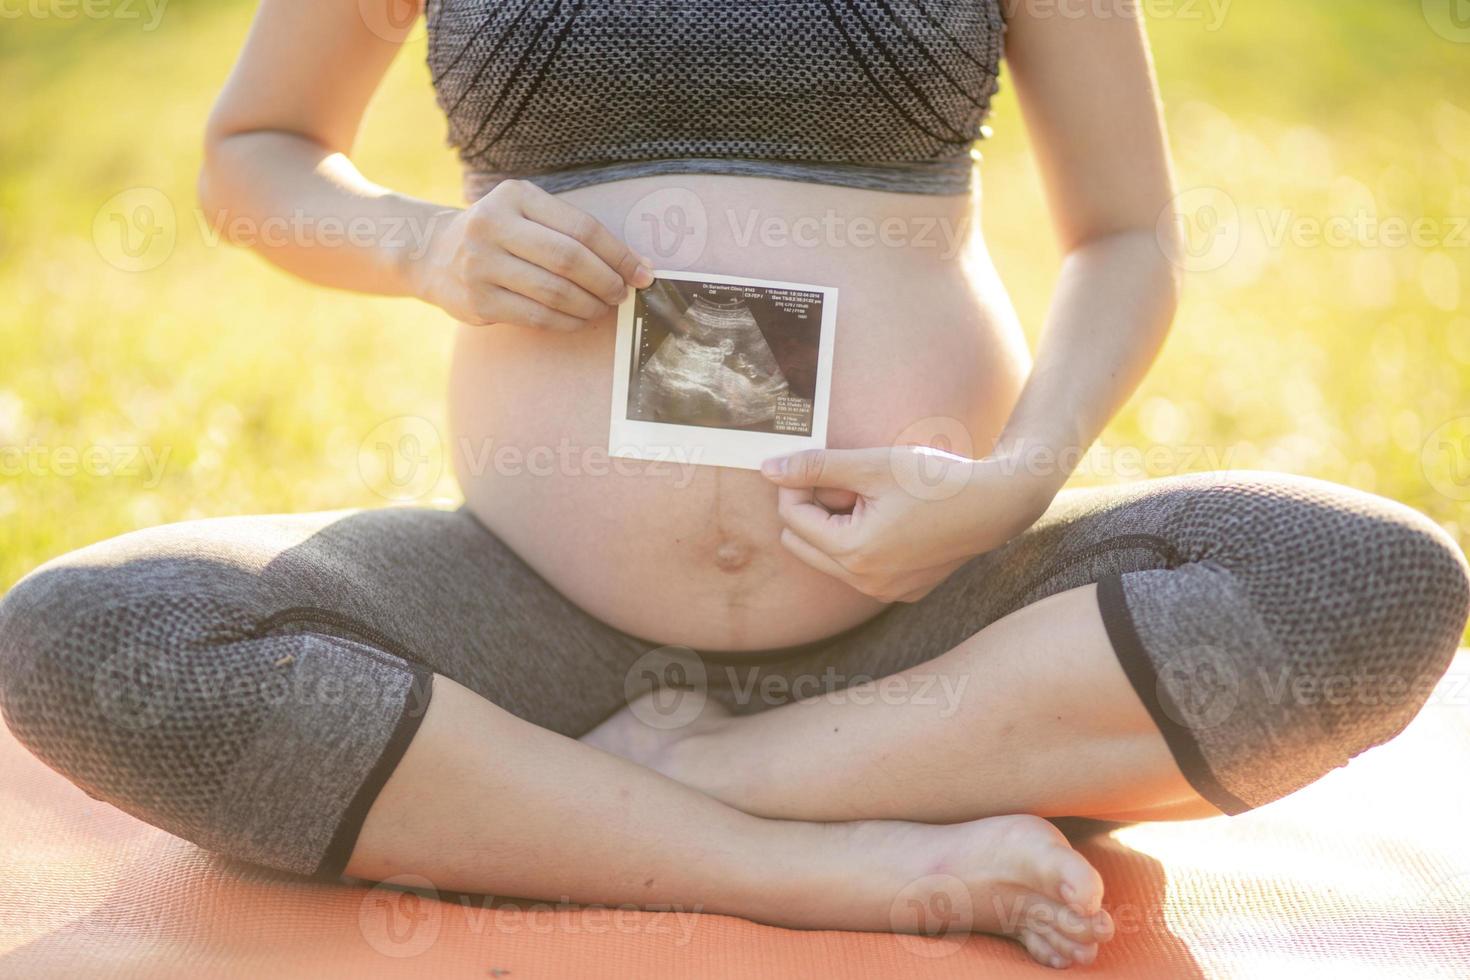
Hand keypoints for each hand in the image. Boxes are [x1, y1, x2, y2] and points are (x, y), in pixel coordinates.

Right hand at [411, 179, 653, 329]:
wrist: (433, 252)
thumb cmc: (500, 233)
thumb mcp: (526, 212)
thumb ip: (572, 231)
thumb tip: (634, 266)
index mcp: (515, 196)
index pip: (581, 228)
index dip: (619, 254)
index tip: (642, 273)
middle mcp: (494, 226)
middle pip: (569, 260)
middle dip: (607, 282)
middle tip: (622, 293)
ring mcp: (481, 265)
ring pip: (555, 293)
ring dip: (590, 306)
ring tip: (603, 307)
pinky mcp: (477, 301)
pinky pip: (537, 317)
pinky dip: (567, 321)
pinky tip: (579, 318)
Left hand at [761, 446, 1059, 602]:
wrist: (995, 505)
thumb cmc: (936, 480)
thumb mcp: (871, 465)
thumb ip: (816, 467)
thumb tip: (769, 469)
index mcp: (854, 553)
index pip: (793, 518)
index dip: (797, 484)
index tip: (817, 464)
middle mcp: (865, 583)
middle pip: (802, 543)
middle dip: (813, 510)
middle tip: (847, 483)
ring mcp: (885, 592)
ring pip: (829, 558)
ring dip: (836, 526)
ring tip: (872, 499)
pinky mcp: (903, 592)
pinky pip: (860, 569)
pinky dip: (862, 542)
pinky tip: (892, 519)